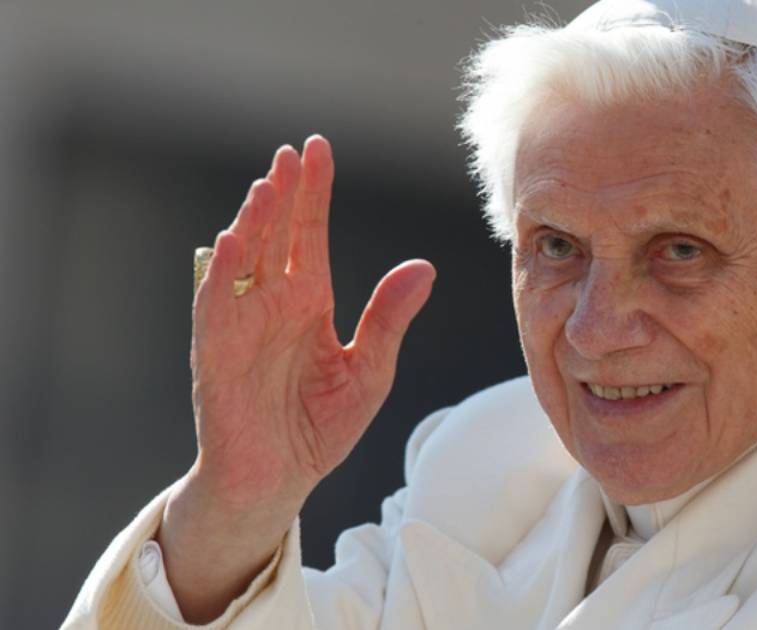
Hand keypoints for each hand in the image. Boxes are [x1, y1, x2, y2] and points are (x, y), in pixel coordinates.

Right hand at [160, 135, 434, 621]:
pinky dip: (222, 275)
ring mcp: (243, 324)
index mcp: (311, 302)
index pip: (311, 235)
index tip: (318, 149)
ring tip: (269, 185)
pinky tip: (232, 242)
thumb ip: (390, 318)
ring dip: (254, 222)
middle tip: (292, 152)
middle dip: (284, 193)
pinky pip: (216, 307)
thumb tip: (424, 267)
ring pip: (245, 260)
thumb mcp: (370, 369)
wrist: (279, 479)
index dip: (314, 193)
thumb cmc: (320, 425)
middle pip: (277, 235)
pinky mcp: (218, 352)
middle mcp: (274, 304)